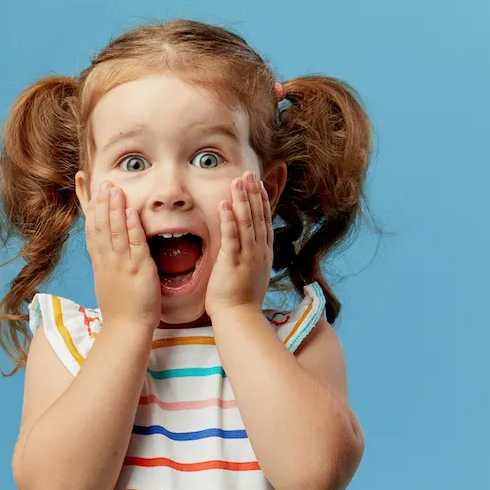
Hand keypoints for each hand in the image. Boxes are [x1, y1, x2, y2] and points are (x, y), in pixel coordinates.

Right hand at [84, 181, 161, 330]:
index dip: (92, 211)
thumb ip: (108, 265)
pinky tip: (130, 211)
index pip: (93, 232)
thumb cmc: (121, 309)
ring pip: (115, 231)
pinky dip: (132, 226)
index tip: (93, 194)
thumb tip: (107, 253)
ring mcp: (122, 264)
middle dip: (102, 203)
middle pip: (101, 227)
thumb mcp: (108, 282)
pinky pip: (135, 243)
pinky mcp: (138, 269)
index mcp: (101, 263)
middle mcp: (108, 261)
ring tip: (114, 189)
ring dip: (114, 208)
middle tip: (104, 184)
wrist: (126, 329)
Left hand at [205, 171, 273, 320]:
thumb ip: (252, 255)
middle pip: (258, 216)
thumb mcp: (253, 272)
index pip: (264, 220)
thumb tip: (252, 244)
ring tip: (238, 181)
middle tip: (248, 173)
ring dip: (242, 200)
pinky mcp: (234, 263)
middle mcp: (259, 251)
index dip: (261, 200)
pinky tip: (224, 204)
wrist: (239, 317)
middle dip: (253, 193)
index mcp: (264, 252)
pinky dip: (229, 220)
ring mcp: (248, 257)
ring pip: (247, 222)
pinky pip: (232, 237)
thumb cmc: (242, 299)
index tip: (257, 183)